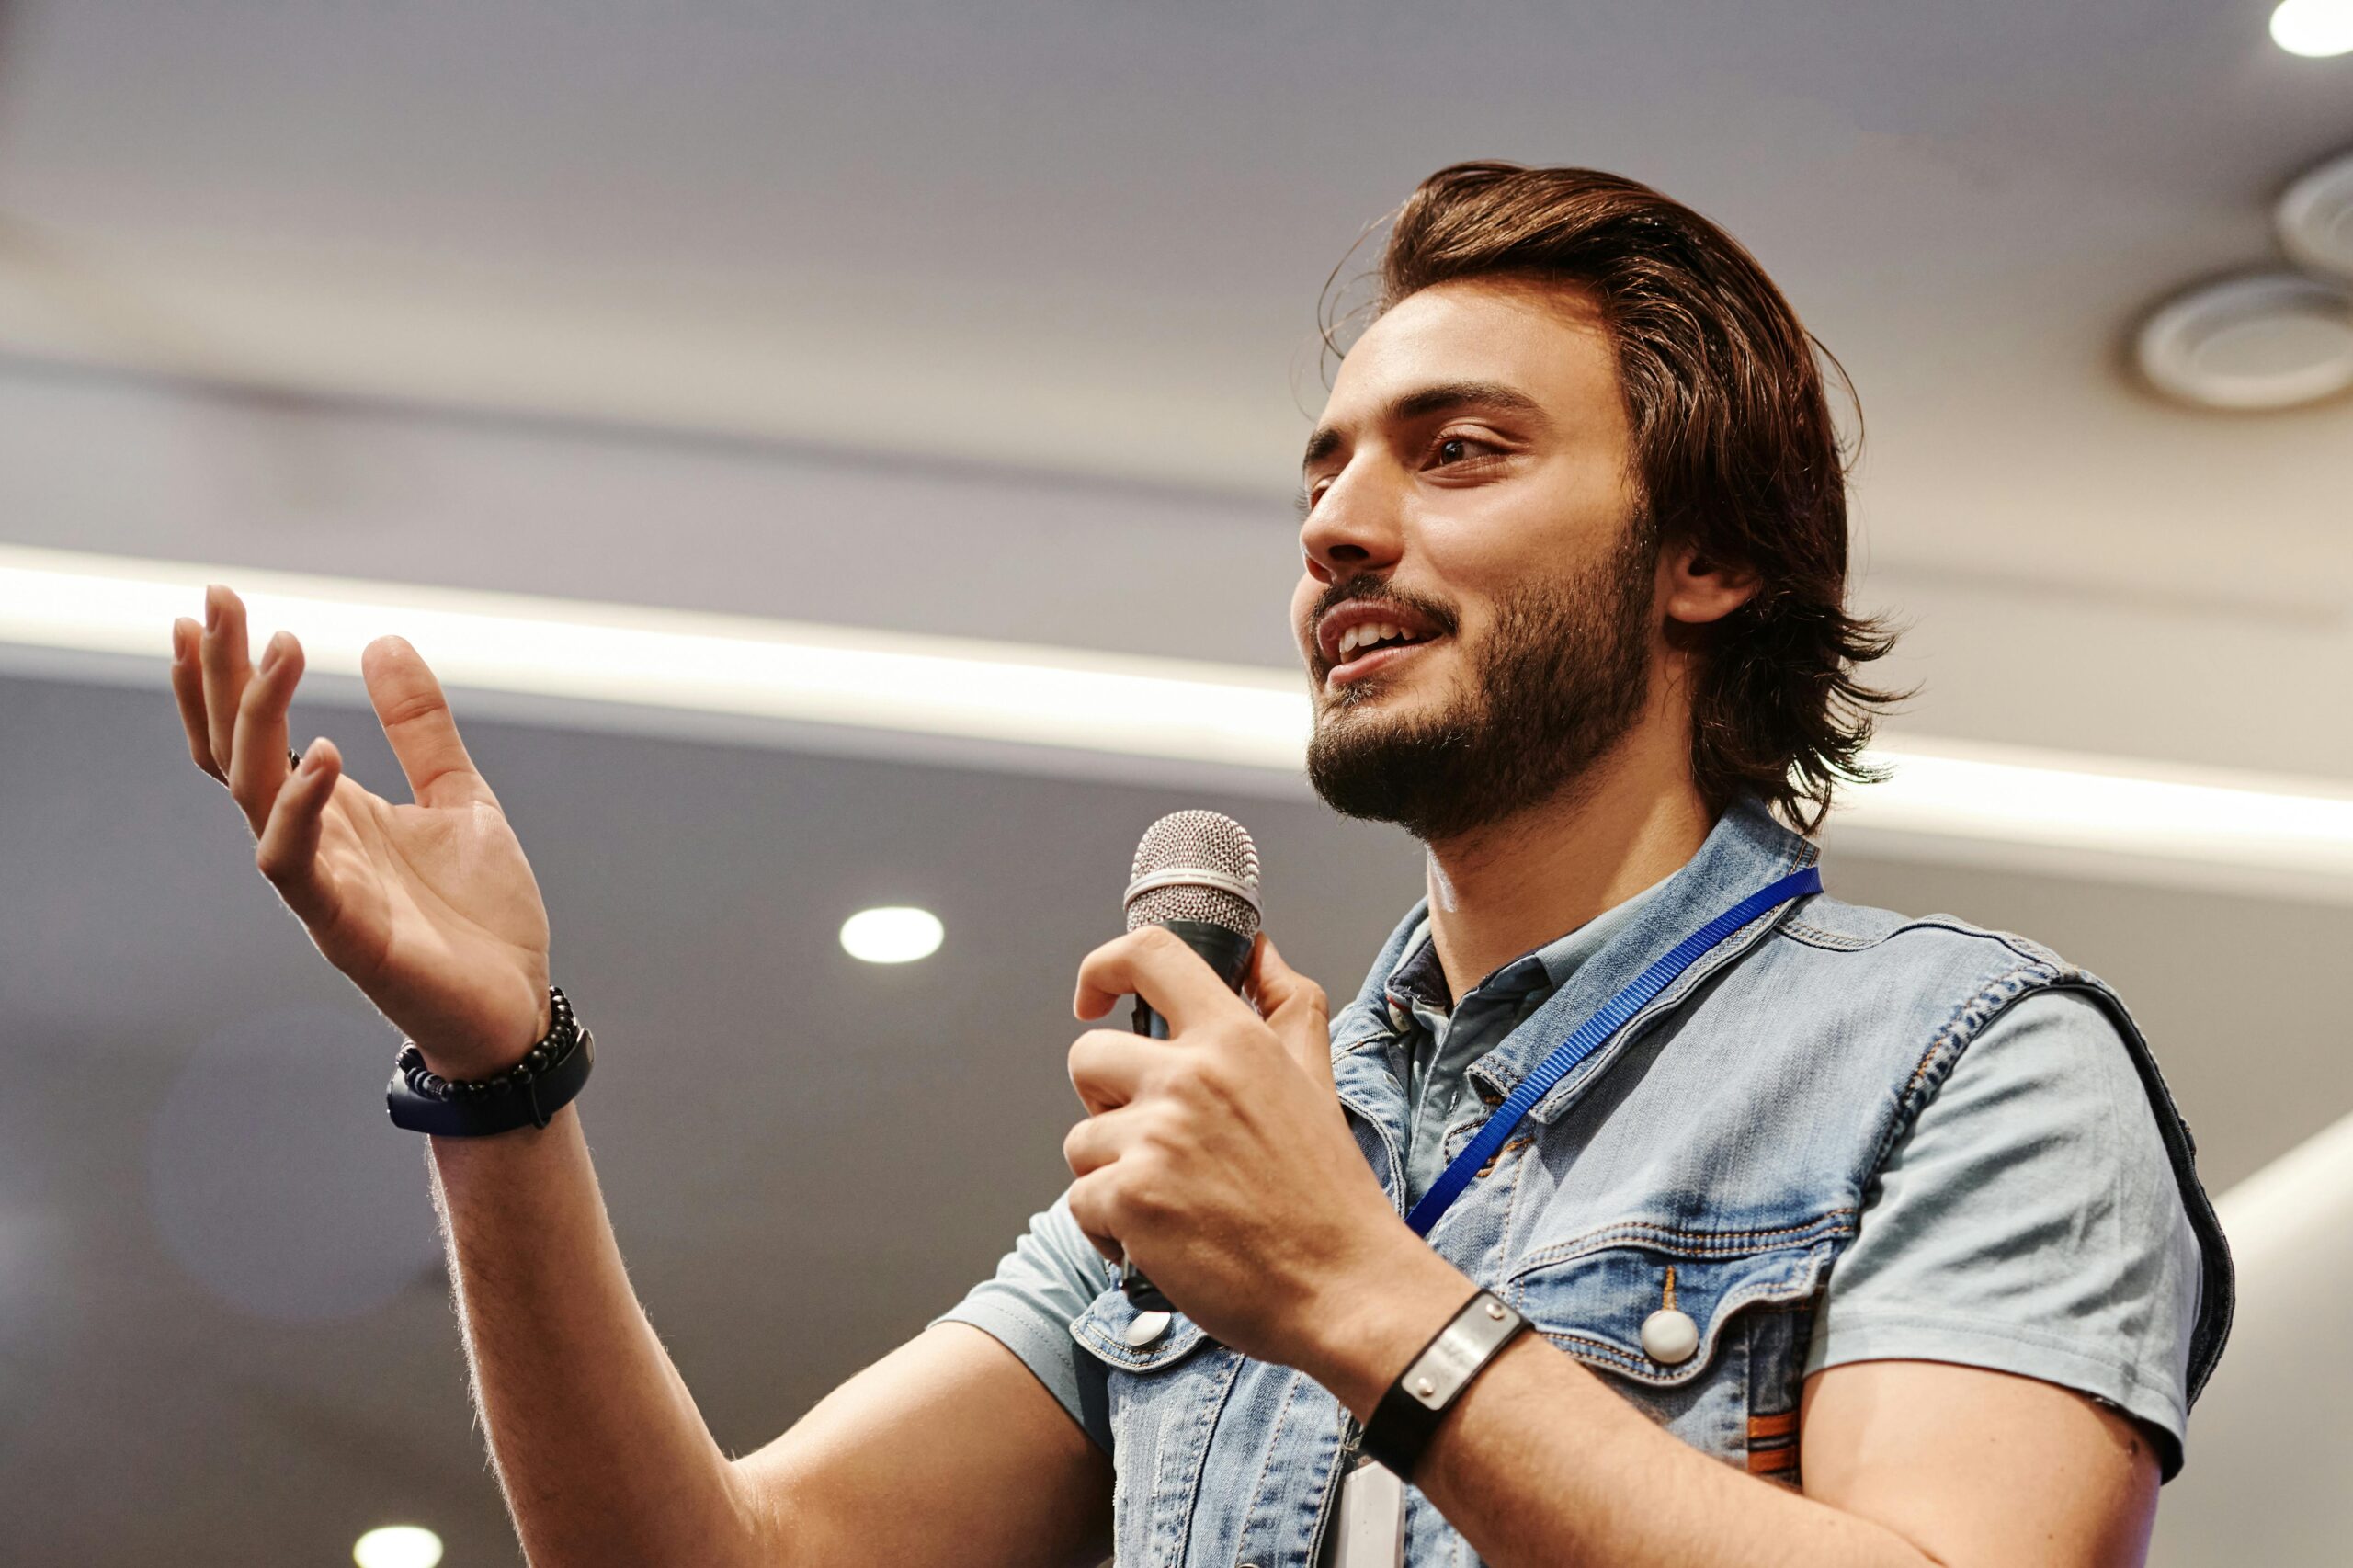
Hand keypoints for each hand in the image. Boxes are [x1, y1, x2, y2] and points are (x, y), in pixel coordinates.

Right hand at [169, 584, 552, 1078]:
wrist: (515, 1009)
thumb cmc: (480, 915)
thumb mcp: (459, 797)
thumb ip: (420, 728)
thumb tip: (384, 641)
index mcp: (332, 811)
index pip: (254, 734)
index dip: (229, 673)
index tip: (218, 601)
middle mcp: (311, 842)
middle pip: (235, 750)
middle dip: (222, 676)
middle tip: (218, 599)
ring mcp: (320, 886)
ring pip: (253, 794)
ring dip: (258, 720)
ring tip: (281, 647)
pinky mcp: (342, 929)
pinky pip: (295, 865)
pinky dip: (301, 809)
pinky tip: (323, 754)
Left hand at [1062, 928, 1419, 1369]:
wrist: (1344, 1286)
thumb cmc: (1329, 1194)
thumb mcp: (1317, 1079)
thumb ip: (1288, 1004)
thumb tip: (1260, 951)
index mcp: (1235, 1038)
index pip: (1150, 954)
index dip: (1103, 967)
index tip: (1094, 997)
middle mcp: (1189, 1076)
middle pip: (1087, 1057)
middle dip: (1105, 1103)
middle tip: (1154, 1143)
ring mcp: (1155, 1136)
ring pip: (1081, 1140)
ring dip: (1111, 1176)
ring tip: (1172, 1204)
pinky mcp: (1130, 1198)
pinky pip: (1080, 1201)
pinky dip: (1110, 1230)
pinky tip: (1161, 1244)